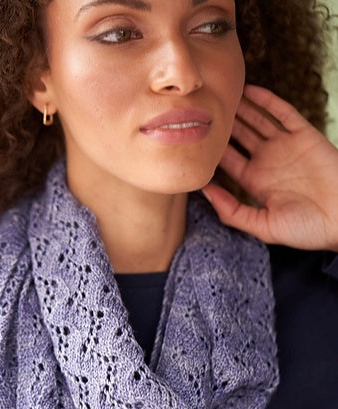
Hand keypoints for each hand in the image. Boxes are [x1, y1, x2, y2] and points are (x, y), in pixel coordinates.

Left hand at [203, 85, 337, 251]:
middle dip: (222, 124)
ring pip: (257, 121)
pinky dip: (267, 101)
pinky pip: (283, 113)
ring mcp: (286, 147)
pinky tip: (249, 90)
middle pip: (239, 137)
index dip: (211, 149)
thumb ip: (232, 211)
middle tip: (201, 109)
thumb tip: (204, 192)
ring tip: (220, 94)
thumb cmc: (306, 229)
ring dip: (240, 109)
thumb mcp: (263, 226)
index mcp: (255, 182)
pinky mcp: (305, 136)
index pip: (227, 161)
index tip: (192, 137)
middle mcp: (267, 162)